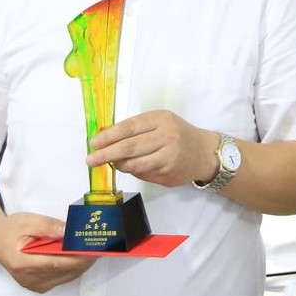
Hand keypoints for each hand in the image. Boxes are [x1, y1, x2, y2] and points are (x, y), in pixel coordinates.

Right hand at [0, 212, 92, 293]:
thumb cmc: (11, 229)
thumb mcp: (28, 221)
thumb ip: (49, 226)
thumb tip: (69, 231)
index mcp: (22, 262)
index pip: (57, 263)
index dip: (79, 257)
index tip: (95, 248)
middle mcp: (28, 278)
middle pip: (66, 271)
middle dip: (85, 259)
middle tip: (101, 246)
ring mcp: (34, 285)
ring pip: (67, 276)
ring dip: (82, 264)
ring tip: (95, 249)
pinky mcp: (39, 286)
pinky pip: (63, 278)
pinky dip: (74, 267)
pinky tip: (82, 256)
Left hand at [87, 110, 216, 187]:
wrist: (204, 153)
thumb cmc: (177, 133)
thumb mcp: (160, 122)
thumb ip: (135, 128)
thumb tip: (104, 137)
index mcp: (161, 120)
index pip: (129, 128)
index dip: (108, 136)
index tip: (93, 143)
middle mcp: (166, 138)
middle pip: (129, 148)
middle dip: (106, 154)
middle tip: (90, 160)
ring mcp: (169, 158)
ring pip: (133, 165)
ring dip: (118, 165)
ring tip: (113, 162)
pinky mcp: (168, 175)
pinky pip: (142, 174)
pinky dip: (133, 171)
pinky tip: (133, 166)